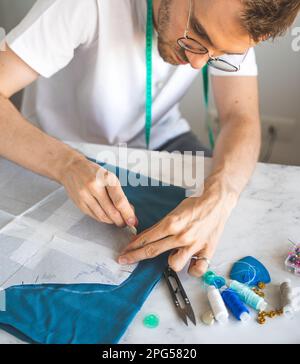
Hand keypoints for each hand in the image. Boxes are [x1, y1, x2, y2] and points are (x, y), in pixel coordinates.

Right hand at [60, 156, 136, 227]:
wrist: (71, 167)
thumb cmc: (94, 173)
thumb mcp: (109, 177)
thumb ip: (119, 194)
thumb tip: (130, 211)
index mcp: (106, 178)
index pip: (119, 200)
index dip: (127, 213)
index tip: (133, 221)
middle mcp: (94, 186)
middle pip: (111, 211)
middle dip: (121, 220)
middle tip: (127, 223)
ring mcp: (84, 195)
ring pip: (102, 216)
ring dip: (112, 221)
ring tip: (118, 220)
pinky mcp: (79, 203)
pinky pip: (94, 216)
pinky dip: (103, 218)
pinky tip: (107, 216)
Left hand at [118, 174, 237, 276]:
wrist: (217, 202)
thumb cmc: (196, 204)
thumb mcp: (174, 211)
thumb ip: (161, 226)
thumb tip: (146, 237)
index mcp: (172, 223)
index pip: (147, 238)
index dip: (133, 246)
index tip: (125, 251)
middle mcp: (181, 236)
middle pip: (152, 250)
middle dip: (135, 256)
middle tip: (123, 259)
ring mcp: (193, 245)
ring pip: (173, 264)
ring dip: (170, 261)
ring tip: (172, 254)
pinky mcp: (205, 250)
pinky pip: (196, 269)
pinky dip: (192, 269)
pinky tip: (190, 264)